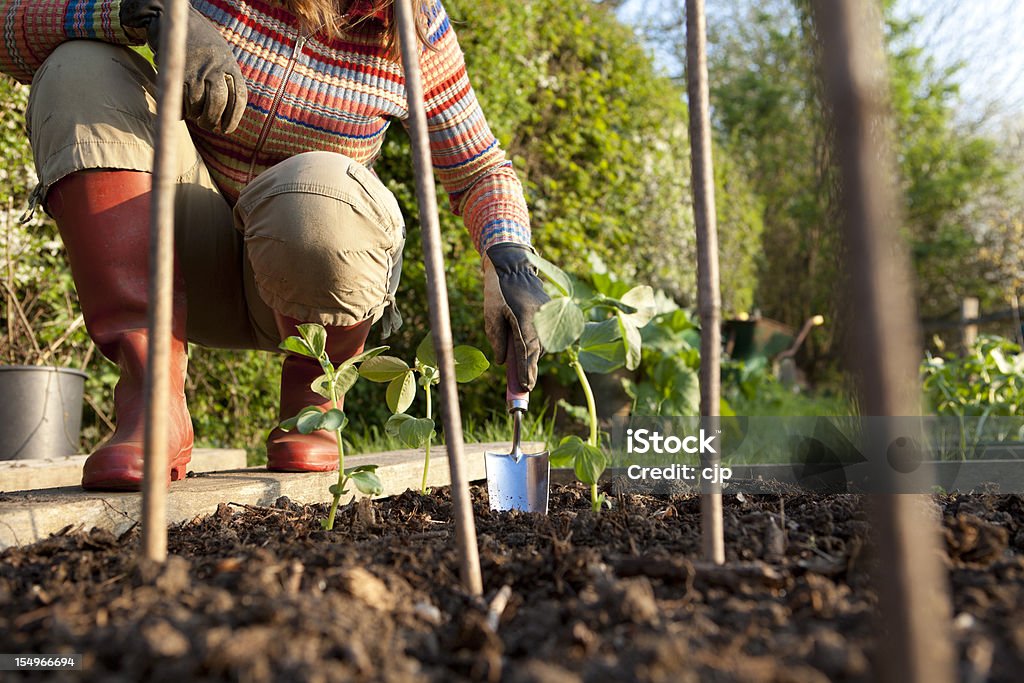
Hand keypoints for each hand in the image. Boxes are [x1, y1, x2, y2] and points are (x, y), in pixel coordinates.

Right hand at [121, 1, 247, 133]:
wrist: (175, 22)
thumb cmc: (201, 44)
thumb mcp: (221, 57)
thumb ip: (226, 79)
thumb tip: (227, 111)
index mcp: (230, 65)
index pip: (239, 97)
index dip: (234, 118)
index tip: (227, 129)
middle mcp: (215, 68)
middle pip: (218, 104)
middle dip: (212, 120)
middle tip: (208, 126)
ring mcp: (196, 70)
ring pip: (198, 104)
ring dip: (195, 116)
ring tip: (194, 116)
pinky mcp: (178, 72)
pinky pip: (181, 99)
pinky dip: (181, 110)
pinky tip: (182, 111)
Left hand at [483, 243, 549, 390]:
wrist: (513, 265)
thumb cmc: (498, 290)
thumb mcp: (491, 314)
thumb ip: (497, 339)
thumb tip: (503, 362)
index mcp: (523, 320)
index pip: (526, 352)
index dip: (525, 372)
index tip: (525, 388)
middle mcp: (540, 319)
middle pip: (536, 351)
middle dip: (530, 368)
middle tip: (524, 386)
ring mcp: (548, 315)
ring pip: (542, 343)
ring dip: (532, 354)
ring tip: (522, 359)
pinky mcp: (551, 312)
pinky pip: (545, 333)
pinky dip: (536, 342)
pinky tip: (526, 342)